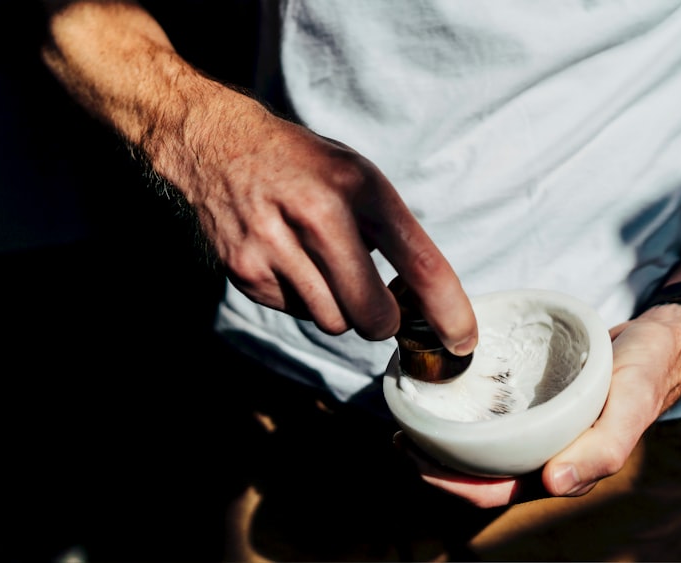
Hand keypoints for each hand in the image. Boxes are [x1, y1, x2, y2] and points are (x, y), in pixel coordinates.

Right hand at [160, 93, 477, 351]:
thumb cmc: (303, 166)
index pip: (419, 263)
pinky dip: (303, 300)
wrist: (217, 145)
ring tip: (321, 266)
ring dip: (339, 309)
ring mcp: (276, 246)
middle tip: (377, 302)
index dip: (449, 311)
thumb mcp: (357, 176)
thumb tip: (421, 300)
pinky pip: (297, 314)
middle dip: (382, 319)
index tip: (463, 340)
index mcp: (360, 186)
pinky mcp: (246, 271)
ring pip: (334, 323)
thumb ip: (390, 230)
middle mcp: (318, 216)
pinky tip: (290, 261)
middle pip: (372, 315)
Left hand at [397, 303, 680, 506]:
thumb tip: (553, 484)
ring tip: (409, 414)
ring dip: (439, 438)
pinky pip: (488, 413)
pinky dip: (460, 408)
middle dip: (430, 462)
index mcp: (558, 467)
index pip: (491, 492)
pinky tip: (439, 387)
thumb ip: (603, 448)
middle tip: (398, 433)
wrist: (658, 340)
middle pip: (473, 473)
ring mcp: (533, 428)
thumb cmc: (646, 374)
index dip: (448, 485)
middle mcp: (540, 452)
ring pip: (476, 446)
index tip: (412, 455)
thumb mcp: (630, 404)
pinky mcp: (531, 401)